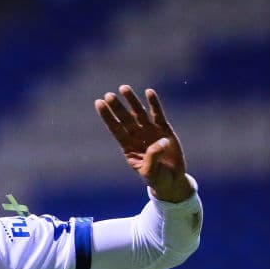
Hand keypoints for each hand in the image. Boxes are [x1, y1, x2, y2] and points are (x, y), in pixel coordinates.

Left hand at [96, 85, 192, 202]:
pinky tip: (148, 92)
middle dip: (117, 107)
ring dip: (131, 101)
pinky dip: (154, 103)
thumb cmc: (157, 178)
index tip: (98, 103)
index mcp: (128, 147)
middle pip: (125, 119)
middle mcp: (137, 136)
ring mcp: (150, 131)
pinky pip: (158, 114)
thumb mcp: (150, 172)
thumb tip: (159, 142)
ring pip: (139, 113)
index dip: (107, 116)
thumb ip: (152, 158)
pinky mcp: (164, 130)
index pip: (115, 128)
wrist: (171, 180)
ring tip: (123, 88)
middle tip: (109, 95)